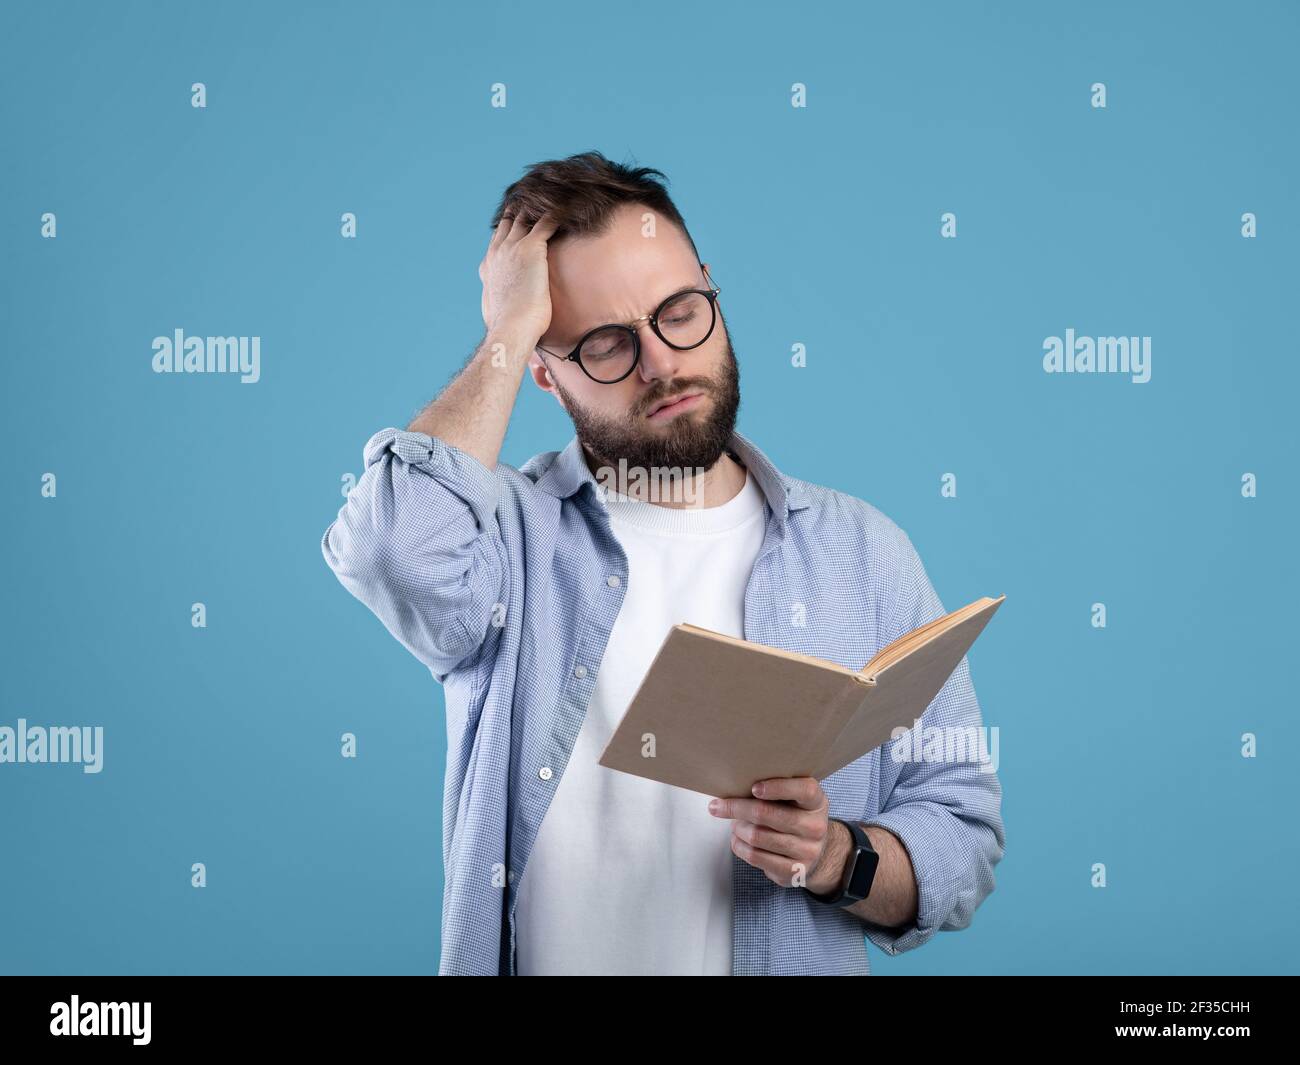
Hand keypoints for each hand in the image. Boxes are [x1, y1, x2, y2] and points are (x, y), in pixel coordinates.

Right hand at [479, 210, 560, 340]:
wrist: (512, 327)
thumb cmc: (507, 328)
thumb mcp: (495, 312)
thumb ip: (498, 304)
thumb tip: (500, 314)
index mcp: (489, 265)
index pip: (498, 238)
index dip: (508, 228)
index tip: (517, 221)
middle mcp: (498, 251)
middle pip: (510, 221)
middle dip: (522, 210)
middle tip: (535, 200)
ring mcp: (513, 247)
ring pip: (526, 216)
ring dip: (539, 207)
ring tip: (554, 196)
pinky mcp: (532, 247)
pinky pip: (547, 221)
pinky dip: (557, 212)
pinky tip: (569, 206)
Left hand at [708, 777, 847, 893]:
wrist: (815, 853)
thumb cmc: (795, 817)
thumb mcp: (796, 800)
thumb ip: (776, 790)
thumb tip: (734, 784)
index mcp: (817, 802)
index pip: (804, 790)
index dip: (778, 787)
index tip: (754, 788)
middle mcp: (815, 827)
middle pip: (767, 814)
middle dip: (736, 807)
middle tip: (718, 806)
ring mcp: (806, 851)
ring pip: (757, 836)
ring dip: (737, 828)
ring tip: (734, 824)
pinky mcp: (792, 871)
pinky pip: (755, 856)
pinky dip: (739, 846)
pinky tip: (737, 839)